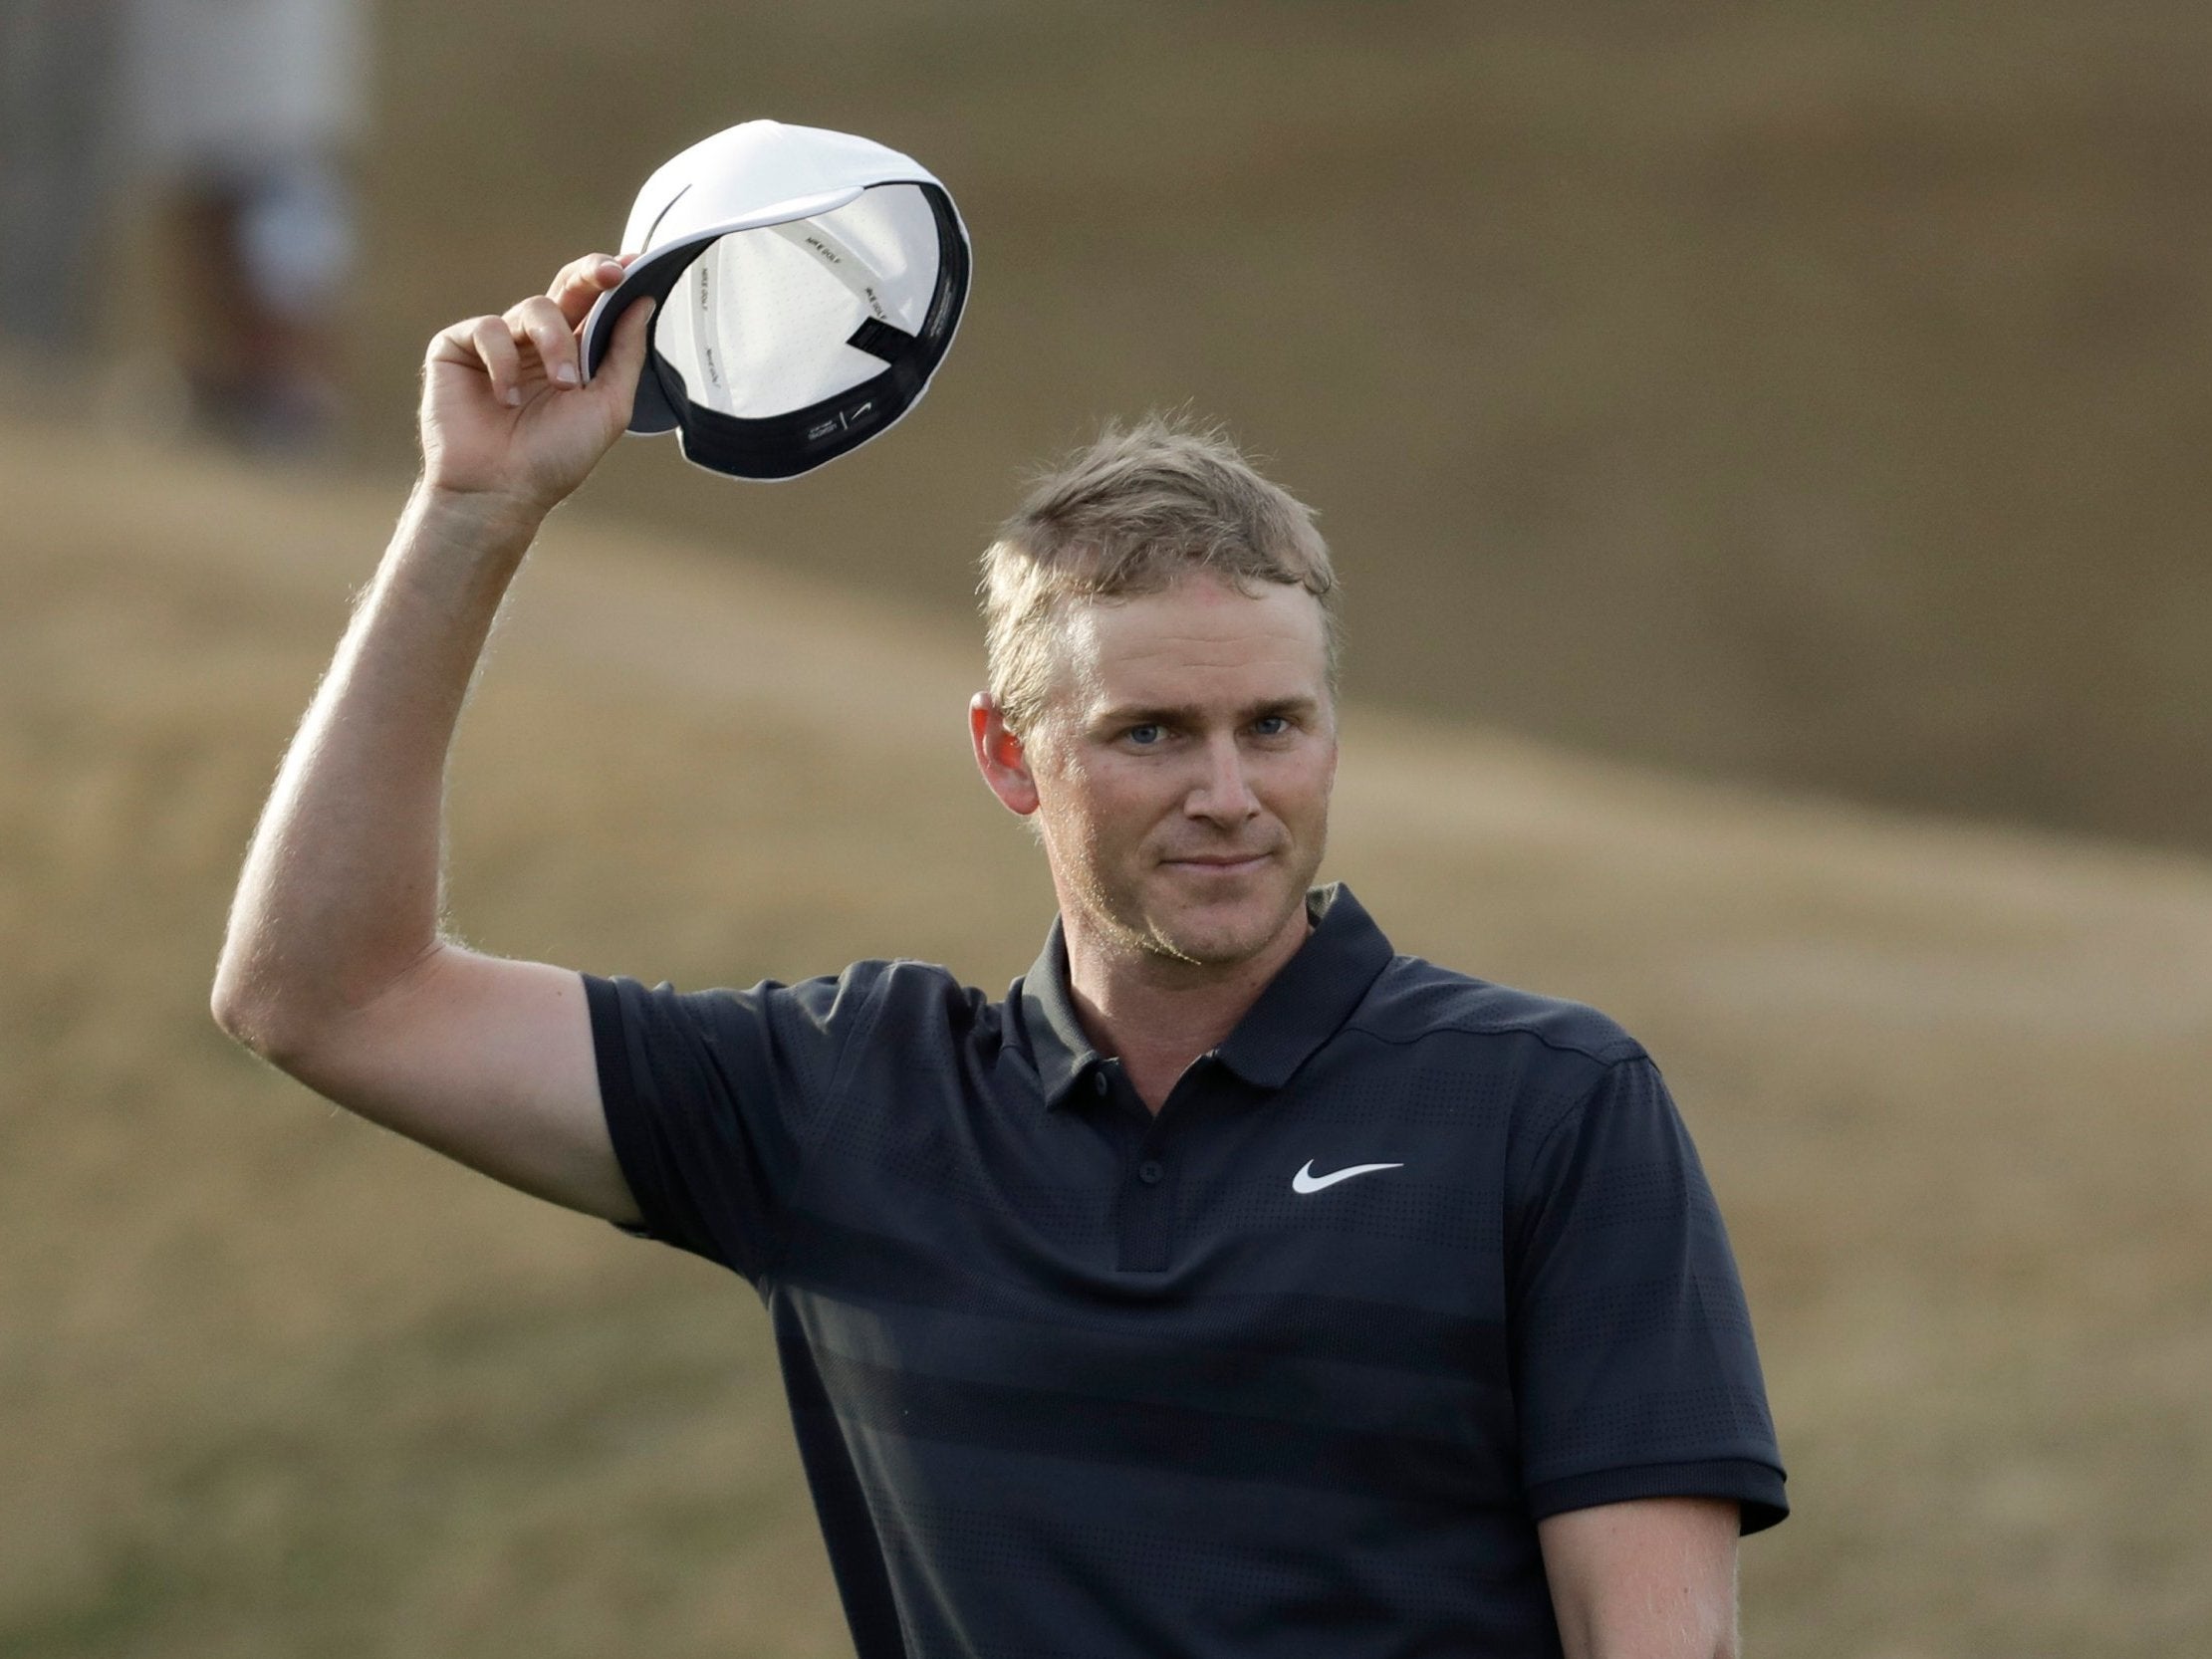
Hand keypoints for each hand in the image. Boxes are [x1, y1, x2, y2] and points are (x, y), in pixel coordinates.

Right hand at [418, 252, 655, 519]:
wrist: (500, 491)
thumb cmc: (555, 458)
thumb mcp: (607, 406)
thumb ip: (624, 354)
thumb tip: (642, 303)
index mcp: (572, 354)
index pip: (594, 305)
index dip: (612, 280)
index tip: (635, 264)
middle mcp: (535, 342)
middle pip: (566, 288)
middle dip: (591, 275)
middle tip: (612, 274)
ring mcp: (498, 343)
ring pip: (534, 308)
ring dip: (555, 344)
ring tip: (561, 386)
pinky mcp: (458, 347)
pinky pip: (489, 329)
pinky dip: (504, 362)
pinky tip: (506, 398)